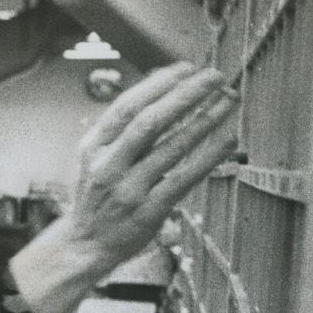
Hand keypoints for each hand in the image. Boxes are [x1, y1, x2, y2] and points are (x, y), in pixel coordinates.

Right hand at [11, 64, 237, 312]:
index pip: (127, 107)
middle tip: (215, 77)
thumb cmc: (97, 196)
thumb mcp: (95, 157)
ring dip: (205, 120)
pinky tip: (228, 140)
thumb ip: (123, 127)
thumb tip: (159, 84)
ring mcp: (128, 190)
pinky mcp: (149, 211)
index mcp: (93, 147)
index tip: (187, 68)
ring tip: (228, 100)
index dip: (159, 84)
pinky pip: (184, 179)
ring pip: (171, 147)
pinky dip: (208, 157)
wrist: (84, 244)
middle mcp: (108, 166)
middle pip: (150, 121)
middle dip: (186, 95)